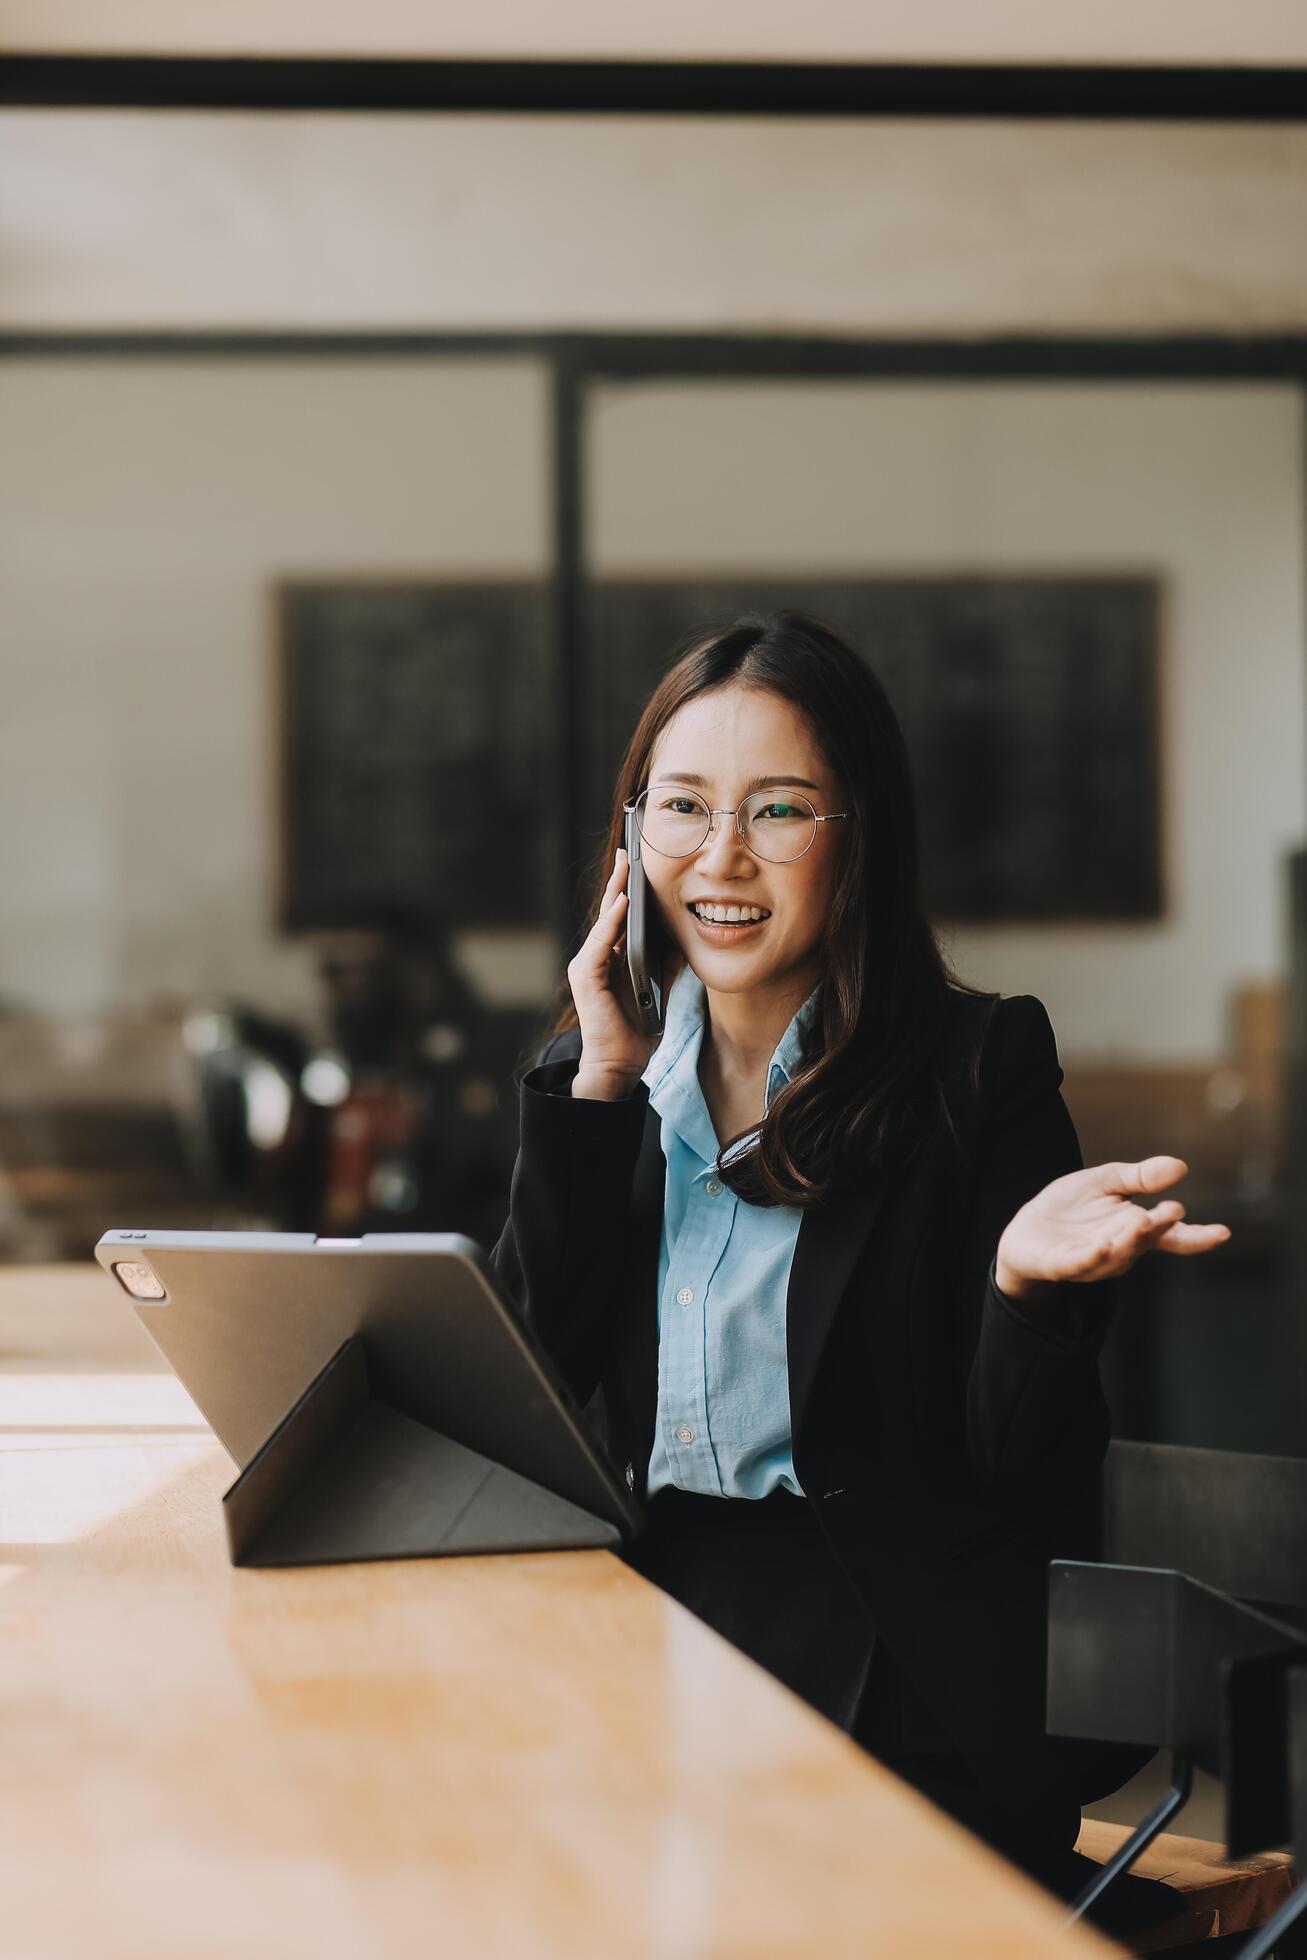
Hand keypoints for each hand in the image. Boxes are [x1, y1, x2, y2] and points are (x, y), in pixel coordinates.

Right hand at [565, 847, 681, 1089]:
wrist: (620, 1064)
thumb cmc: (636, 1031)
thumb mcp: (658, 989)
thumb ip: (665, 964)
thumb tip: (680, 939)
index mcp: (611, 959)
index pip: (619, 918)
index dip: (628, 890)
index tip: (637, 864)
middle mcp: (595, 958)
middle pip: (609, 912)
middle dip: (618, 881)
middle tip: (628, 852)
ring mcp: (587, 965)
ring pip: (604, 921)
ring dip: (616, 892)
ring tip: (627, 867)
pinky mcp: (586, 976)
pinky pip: (601, 942)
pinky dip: (613, 921)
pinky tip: (624, 903)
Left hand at [993, 1155, 1231, 1303]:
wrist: (1026, 1231)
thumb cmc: (1071, 1207)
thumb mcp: (1105, 1181)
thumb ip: (1139, 1177)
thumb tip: (1180, 1166)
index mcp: (1136, 1228)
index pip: (1172, 1235)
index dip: (1198, 1236)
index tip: (1223, 1233)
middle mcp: (1121, 1247)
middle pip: (1146, 1239)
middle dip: (1158, 1227)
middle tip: (1172, 1212)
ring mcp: (1093, 1259)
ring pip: (1117, 1253)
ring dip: (1129, 1240)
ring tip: (1140, 1222)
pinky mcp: (1063, 1264)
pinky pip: (1081, 1263)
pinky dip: (1093, 1257)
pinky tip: (1102, 1246)